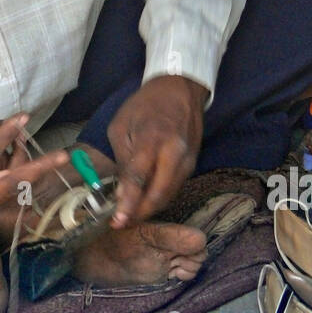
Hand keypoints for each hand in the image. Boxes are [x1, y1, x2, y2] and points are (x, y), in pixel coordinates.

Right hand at [0, 113, 69, 216]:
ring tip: (20, 139)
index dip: (7, 133)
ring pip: (10, 188)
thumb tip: (10, 128)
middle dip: (39, 168)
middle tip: (63, 155)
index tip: (24, 116)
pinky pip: (1, 191)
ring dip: (22, 165)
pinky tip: (10, 155)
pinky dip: (10, 173)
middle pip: (12, 183)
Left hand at [106, 75, 207, 228]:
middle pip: (160, 193)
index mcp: (152, 139)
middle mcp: (174, 152)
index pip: (139, 178)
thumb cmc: (144, 105)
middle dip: (141, 213)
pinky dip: (161, 197)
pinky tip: (146, 200)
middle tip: (123, 224)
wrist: (180, 88)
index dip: (128, 203)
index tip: (117, 221)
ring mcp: (188, 159)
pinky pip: (176, 186)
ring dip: (151, 208)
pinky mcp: (193, 162)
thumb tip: (121, 192)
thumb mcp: (122, 126)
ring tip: (131, 216)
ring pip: (170, 194)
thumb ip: (123, 159)